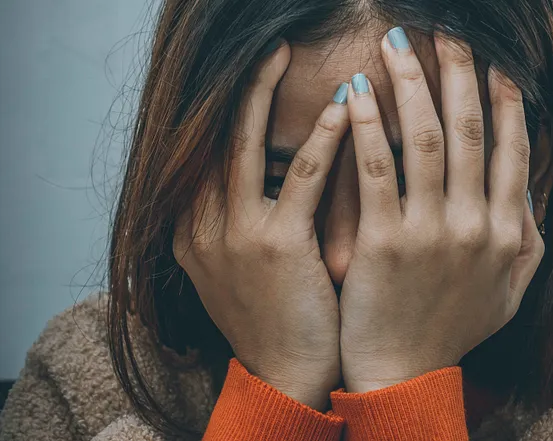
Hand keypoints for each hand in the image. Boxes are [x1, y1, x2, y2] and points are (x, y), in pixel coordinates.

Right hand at [172, 40, 349, 409]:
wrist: (284, 375)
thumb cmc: (274, 317)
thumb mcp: (240, 265)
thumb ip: (240, 218)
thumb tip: (269, 172)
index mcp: (191, 229)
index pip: (204, 151)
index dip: (226, 108)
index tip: (252, 74)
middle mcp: (201, 225)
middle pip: (215, 136)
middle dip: (240, 87)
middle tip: (268, 46)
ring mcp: (233, 234)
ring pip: (245, 144)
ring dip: (265, 93)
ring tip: (285, 52)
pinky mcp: (275, 246)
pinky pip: (301, 178)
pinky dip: (322, 138)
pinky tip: (344, 107)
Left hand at [339, 29, 544, 392]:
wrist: (403, 373)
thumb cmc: (451, 330)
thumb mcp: (509, 293)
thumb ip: (528, 242)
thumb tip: (531, 195)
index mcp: (507, 233)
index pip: (512, 151)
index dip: (506, 102)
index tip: (496, 66)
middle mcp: (475, 225)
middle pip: (469, 130)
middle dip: (459, 73)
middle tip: (447, 32)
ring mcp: (430, 231)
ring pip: (425, 138)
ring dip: (413, 83)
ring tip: (398, 43)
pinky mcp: (384, 241)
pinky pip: (376, 169)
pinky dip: (367, 125)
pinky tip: (356, 92)